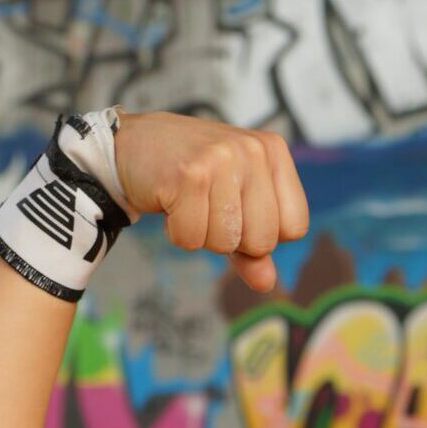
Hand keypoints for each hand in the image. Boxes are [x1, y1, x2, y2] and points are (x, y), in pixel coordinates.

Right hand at [113, 111, 308, 292]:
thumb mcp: (233, 203)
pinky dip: (177, 232)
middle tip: (208, 208)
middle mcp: (254, 151)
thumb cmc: (191, 175)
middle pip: (263, 241)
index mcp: (274, 152)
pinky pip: (192, 238)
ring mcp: (222, 159)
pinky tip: (170, 201)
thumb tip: (268, 284)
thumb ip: (254, 246)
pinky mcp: (188, 174)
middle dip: (231, 239)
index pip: (295, 227)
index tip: (238, 214)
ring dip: (201, 235)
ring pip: (226, 243)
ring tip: (188, 203)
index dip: (263, 235)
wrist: (131, 144)